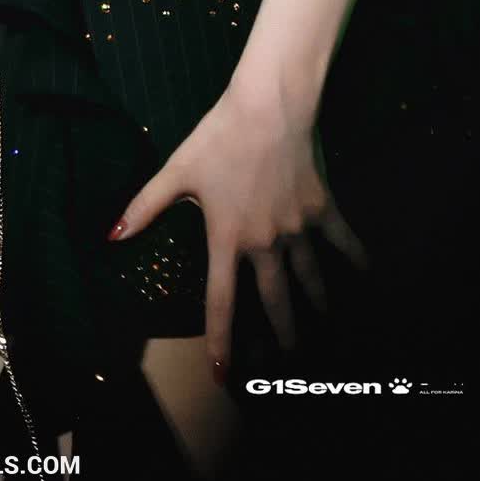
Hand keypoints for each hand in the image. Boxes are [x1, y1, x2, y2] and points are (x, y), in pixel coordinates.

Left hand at [105, 84, 370, 379]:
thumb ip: (145, 206)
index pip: (222, 302)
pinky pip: (342, 238)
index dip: (222, 341)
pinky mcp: (321, 206)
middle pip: (275, 299)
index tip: (225, 374)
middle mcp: (265, 242)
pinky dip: (356, 255)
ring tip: (324, 326)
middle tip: (290, 360)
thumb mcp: (177, 170)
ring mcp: (297, 227)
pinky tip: (368, 272)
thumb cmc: (220, 135)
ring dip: (317, 304)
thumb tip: (111, 236)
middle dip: (283, 335)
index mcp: (227, 238)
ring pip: (309, 276)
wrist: (269, 106)